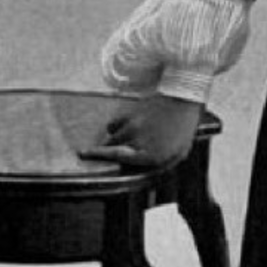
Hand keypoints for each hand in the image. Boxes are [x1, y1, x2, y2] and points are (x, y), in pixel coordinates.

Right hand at [79, 94, 202, 168]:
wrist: (182, 98)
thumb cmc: (184, 127)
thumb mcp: (180, 151)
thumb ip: (162, 164)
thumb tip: (145, 169)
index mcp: (150, 154)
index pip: (119, 158)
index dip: (100, 157)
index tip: (83, 155)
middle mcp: (137, 141)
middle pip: (111, 149)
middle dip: (102, 153)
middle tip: (89, 154)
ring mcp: (132, 127)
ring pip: (111, 138)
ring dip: (110, 143)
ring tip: (111, 144)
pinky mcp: (129, 115)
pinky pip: (113, 125)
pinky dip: (115, 129)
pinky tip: (123, 129)